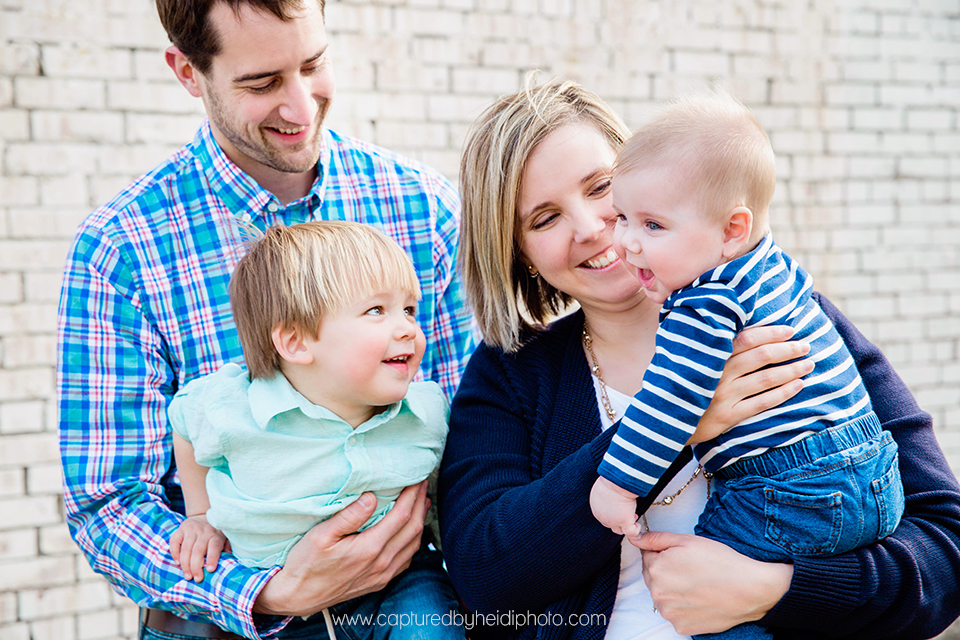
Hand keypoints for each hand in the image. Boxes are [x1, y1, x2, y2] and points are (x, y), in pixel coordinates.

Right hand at [169, 513, 228, 582]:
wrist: (202, 516)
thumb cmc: (214, 533)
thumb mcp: (224, 539)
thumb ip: (226, 549)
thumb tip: (229, 563)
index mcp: (216, 535)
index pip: (215, 546)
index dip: (213, 558)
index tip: (211, 570)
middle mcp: (204, 531)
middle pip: (198, 550)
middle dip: (196, 567)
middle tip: (197, 578)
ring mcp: (191, 529)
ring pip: (186, 548)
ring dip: (186, 564)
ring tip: (188, 576)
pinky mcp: (180, 529)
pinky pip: (174, 542)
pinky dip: (175, 553)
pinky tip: (178, 563)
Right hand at [254, 481, 428, 616]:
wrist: (297, 597)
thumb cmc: (305, 564)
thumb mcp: (321, 535)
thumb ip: (349, 516)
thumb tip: (371, 497)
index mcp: (369, 549)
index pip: (402, 516)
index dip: (412, 495)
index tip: (417, 478)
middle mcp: (381, 564)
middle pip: (413, 529)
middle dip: (420, 504)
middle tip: (423, 484)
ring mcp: (382, 575)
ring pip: (413, 545)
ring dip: (420, 521)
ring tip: (422, 503)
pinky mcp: (379, 582)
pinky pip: (406, 560)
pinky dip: (413, 542)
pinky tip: (410, 532)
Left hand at [590, 477, 641, 537]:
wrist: (616, 482)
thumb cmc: (610, 480)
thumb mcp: (603, 488)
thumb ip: (605, 494)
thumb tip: (612, 493)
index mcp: (596, 508)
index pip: (603, 516)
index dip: (613, 514)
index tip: (621, 508)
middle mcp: (602, 517)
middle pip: (610, 524)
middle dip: (619, 520)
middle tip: (627, 512)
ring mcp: (613, 521)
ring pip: (619, 530)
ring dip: (626, 526)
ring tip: (633, 518)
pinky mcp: (623, 522)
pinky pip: (631, 532)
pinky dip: (635, 530)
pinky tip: (637, 525)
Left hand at [633, 531, 792, 635]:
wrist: (749, 589)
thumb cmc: (721, 562)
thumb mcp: (687, 540)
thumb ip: (656, 539)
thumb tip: (635, 538)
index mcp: (656, 569)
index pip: (647, 556)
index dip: (663, 552)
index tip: (679, 555)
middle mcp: (658, 593)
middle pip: (653, 577)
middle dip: (666, 571)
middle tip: (691, 568)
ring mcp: (669, 613)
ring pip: (663, 597)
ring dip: (673, 590)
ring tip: (698, 583)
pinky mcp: (681, 627)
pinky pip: (675, 613)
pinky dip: (684, 607)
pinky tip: (700, 598)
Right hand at [690, 326, 813, 443]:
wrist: (663, 418)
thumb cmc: (680, 383)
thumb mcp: (688, 359)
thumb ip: (710, 345)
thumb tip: (739, 328)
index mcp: (710, 355)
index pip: (747, 338)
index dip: (771, 333)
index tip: (790, 330)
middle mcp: (718, 373)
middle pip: (761, 356)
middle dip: (788, 349)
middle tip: (806, 346)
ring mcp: (723, 395)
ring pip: (766, 379)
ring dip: (791, 370)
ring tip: (809, 364)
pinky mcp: (728, 416)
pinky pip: (762, 403)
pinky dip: (783, 393)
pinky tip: (798, 385)